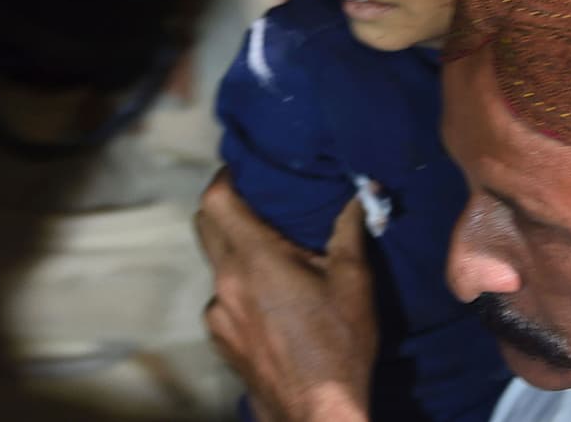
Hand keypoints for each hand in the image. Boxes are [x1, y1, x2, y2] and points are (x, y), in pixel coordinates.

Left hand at [195, 169, 376, 421]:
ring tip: (273, 261)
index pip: (216, 200)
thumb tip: (364, 192)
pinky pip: (221, 300)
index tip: (245, 172)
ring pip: (215, 265)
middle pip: (206, 226)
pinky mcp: (220, 340)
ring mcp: (218, 314)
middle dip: (226, 209)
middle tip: (259, 206)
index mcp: (255, 259)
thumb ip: (350, 230)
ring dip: (235, 254)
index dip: (225, 178)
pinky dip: (239, 291)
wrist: (317, 413)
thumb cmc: (339, 346)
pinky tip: (270, 304)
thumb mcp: (354, 282)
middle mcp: (226, 282)